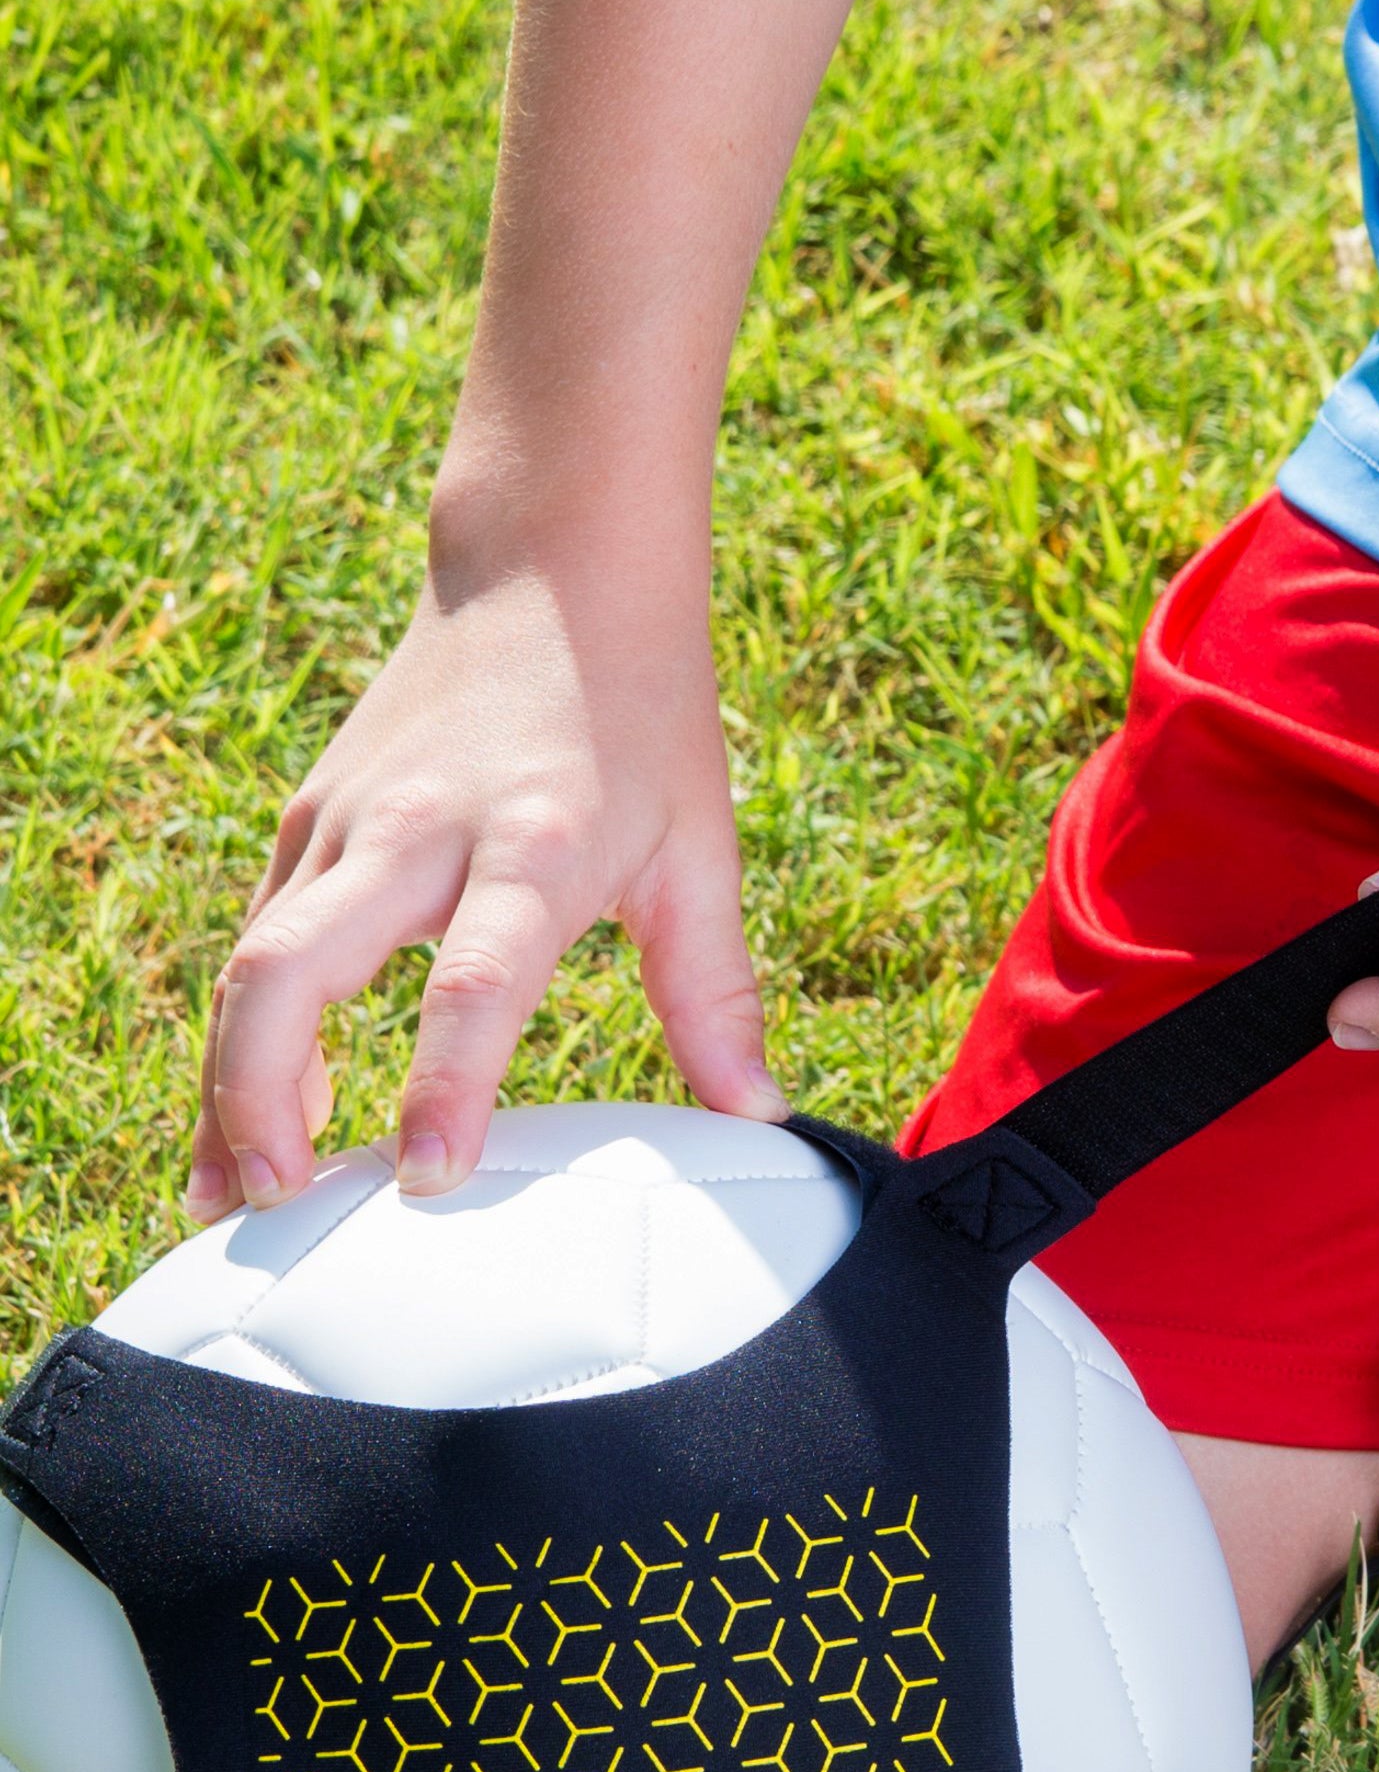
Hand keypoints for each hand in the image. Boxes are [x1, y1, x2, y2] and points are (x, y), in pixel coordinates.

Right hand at [188, 526, 777, 1215]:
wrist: (554, 569)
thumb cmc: (643, 720)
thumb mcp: (699, 852)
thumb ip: (716, 995)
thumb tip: (760, 1115)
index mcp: (532, 846)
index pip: (475, 982)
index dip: (445, 1084)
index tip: (428, 1176)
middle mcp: (419, 832)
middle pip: (290, 970)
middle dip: (263, 1095)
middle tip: (285, 1201)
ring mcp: (348, 822)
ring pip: (249, 963)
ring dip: (225, 1083)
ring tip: (230, 1195)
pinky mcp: (310, 818)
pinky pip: (255, 940)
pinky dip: (241, 1032)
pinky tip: (256, 1116)